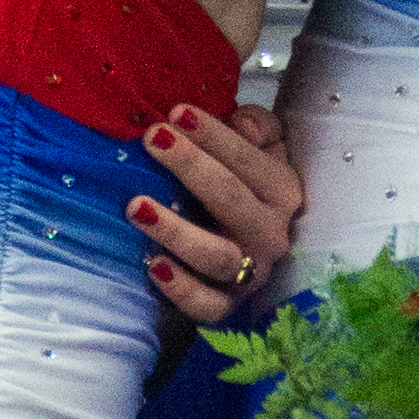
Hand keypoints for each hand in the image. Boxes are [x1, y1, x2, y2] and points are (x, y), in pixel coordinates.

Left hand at [131, 99, 303, 323]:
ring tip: (136, 205)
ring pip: (216, 256)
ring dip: (175, 231)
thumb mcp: (266, 148)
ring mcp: (250, 273)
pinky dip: (181, 289)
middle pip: (230, 199)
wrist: (255, 248)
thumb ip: (259, 126)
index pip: (249, 160)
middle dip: (190, 165)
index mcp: (282, 191)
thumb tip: (242, 123)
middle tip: (151, 138)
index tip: (175, 112)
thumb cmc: (248, 184)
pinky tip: (153, 265)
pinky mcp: (227, 306)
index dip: (213, 135)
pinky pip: (207, 306)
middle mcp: (271, 233)